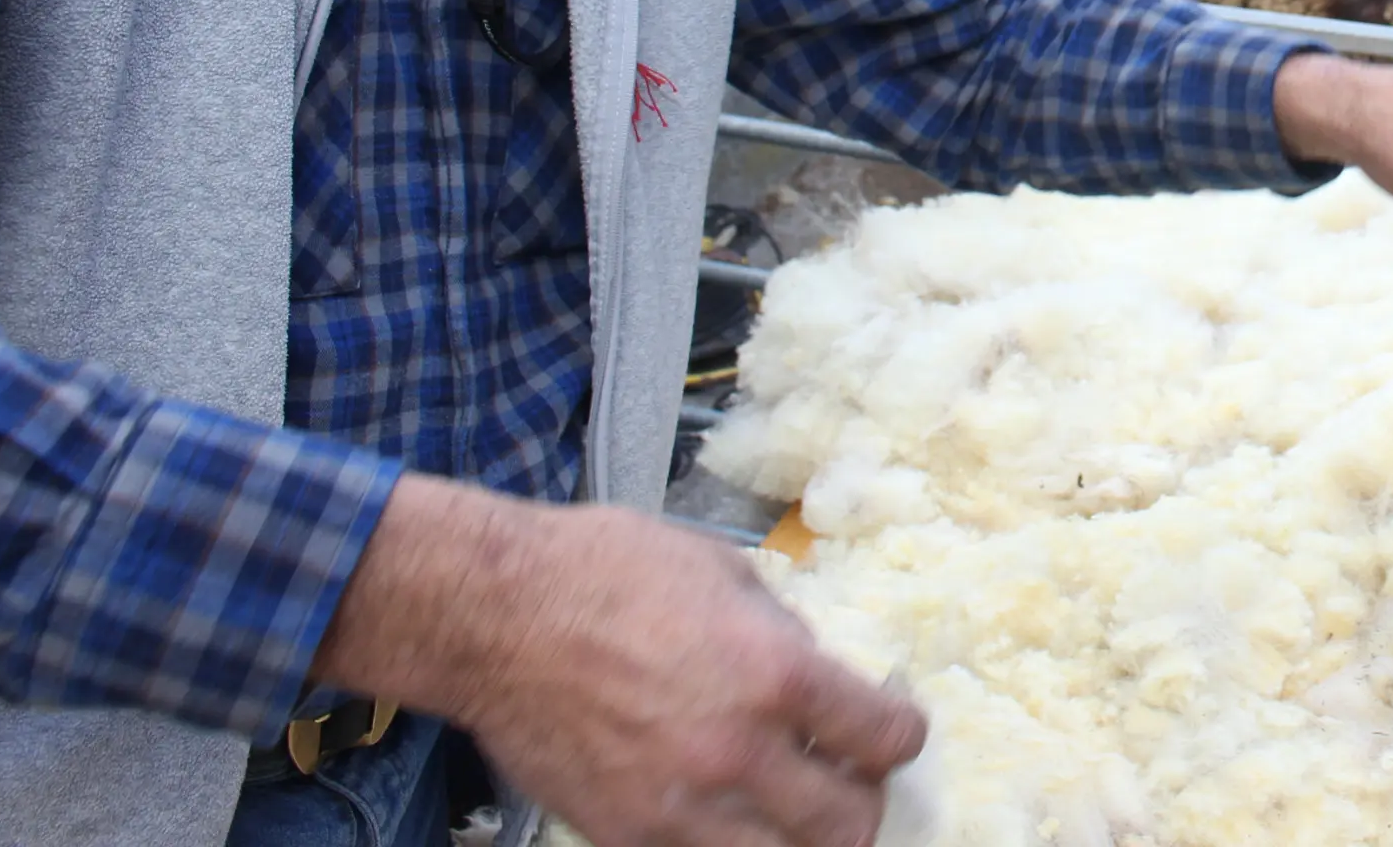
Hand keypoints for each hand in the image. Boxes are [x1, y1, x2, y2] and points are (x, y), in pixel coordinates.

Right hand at [317, 476, 924, 846]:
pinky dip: (727, 844)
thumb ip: (783, 634)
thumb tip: (819, 671)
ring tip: (790, 806)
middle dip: (861, 801)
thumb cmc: (604, 572)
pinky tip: (723, 812)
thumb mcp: (725, 573)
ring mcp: (679, 810)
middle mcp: (737, 755)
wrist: (494, 615)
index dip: (899, 735)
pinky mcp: (626, 836)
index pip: (885, 740)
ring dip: (798, 836)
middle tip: (847, 777)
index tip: (892, 729)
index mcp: (776, 676)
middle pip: (848, 827)